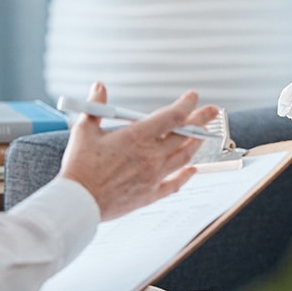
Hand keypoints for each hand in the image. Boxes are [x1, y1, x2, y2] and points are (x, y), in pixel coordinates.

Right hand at [58, 82, 218, 220]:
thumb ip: (96, 107)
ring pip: (183, 157)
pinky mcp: (149, 194)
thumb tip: (98, 87)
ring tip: (203, 135)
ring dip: (196, 144)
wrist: (78, 202)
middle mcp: (151, 155)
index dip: (186, 104)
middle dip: (201, 120)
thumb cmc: (79, 167)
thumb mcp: (84, 131)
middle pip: (184, 134)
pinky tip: (192, 170)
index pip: (172, 116)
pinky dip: (186, 176)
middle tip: (212, 111)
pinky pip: (174, 184)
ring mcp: (153, 176)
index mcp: (137, 136)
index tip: (193, 97)